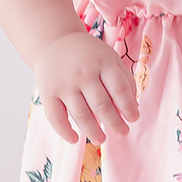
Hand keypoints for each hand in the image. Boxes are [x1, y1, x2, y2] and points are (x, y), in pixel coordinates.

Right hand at [34, 31, 138, 145]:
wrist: (55, 42)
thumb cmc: (89, 55)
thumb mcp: (110, 58)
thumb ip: (125, 80)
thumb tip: (134, 108)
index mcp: (103, 63)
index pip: (119, 89)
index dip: (128, 107)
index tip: (133, 119)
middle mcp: (84, 73)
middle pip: (102, 105)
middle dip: (115, 123)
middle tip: (122, 133)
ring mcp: (64, 83)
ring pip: (81, 114)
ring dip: (93, 132)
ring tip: (101, 139)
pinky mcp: (47, 92)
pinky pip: (56, 117)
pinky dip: (65, 131)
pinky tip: (75, 139)